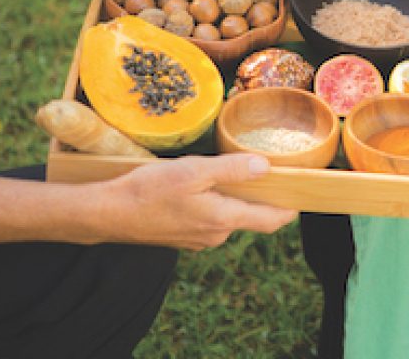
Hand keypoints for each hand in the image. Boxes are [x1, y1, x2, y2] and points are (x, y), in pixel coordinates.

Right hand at [98, 154, 296, 249]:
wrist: (105, 214)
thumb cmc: (147, 190)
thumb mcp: (193, 172)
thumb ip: (232, 170)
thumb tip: (265, 168)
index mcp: (223, 220)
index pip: (270, 220)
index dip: (289, 209)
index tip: (303, 194)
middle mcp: (215, 235)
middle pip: (251, 217)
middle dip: (262, 198)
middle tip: (271, 174)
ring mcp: (198, 239)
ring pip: (229, 217)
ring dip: (235, 198)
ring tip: (233, 172)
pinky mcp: (182, 237)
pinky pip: (209, 220)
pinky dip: (215, 204)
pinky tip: (203, 186)